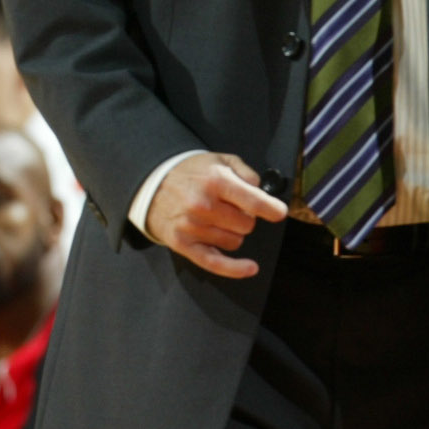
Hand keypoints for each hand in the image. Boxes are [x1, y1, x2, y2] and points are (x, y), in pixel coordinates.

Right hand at [143, 153, 284, 277]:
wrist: (150, 186)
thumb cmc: (190, 174)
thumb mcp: (218, 159)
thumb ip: (245, 171)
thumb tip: (262, 192)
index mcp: (215, 181)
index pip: (254, 202)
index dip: (272, 209)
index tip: (278, 212)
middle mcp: (203, 205)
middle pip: (247, 225)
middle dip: (244, 218)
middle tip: (230, 208)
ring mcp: (192, 227)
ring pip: (235, 242)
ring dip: (232, 233)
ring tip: (216, 220)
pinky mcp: (183, 244)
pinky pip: (216, 263)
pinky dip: (235, 268)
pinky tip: (250, 268)